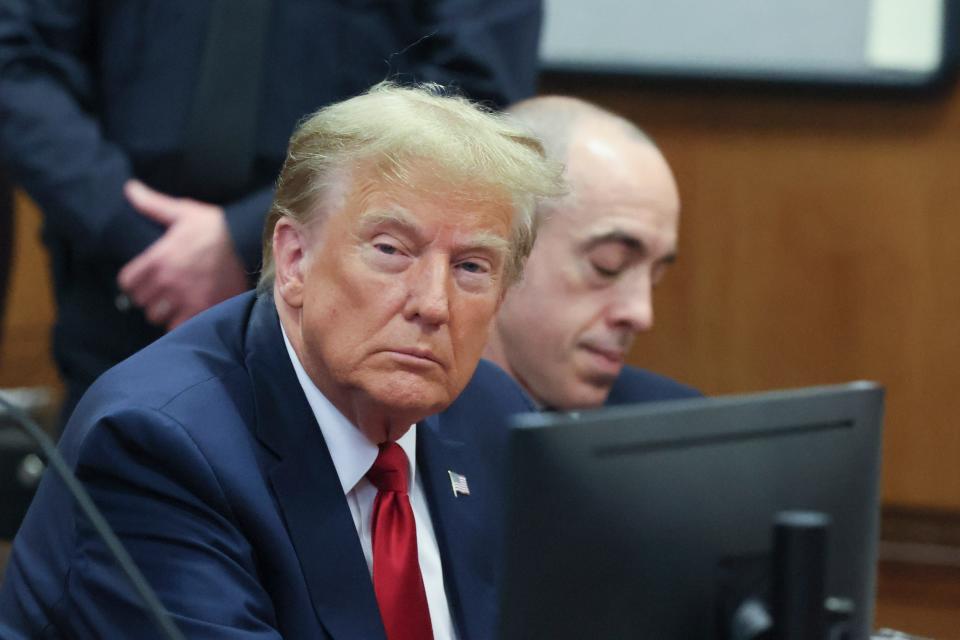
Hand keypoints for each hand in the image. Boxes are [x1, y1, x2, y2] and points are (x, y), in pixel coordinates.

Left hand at [117, 180, 249, 328]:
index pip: (127, 283)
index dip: (132, 282)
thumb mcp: (183, 212)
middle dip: (148, 297)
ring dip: (162, 311)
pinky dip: (179, 322)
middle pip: (141, 302)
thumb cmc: (214, 227)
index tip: (140, 280)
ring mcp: (185, 298)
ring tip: (172, 303)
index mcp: (158, 258)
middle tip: (158, 291)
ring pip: (158, 316)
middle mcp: (168, 281)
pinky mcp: (203, 309)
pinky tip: (186, 312)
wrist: (248, 242)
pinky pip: (178, 326)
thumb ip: (152, 205)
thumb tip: (129, 188)